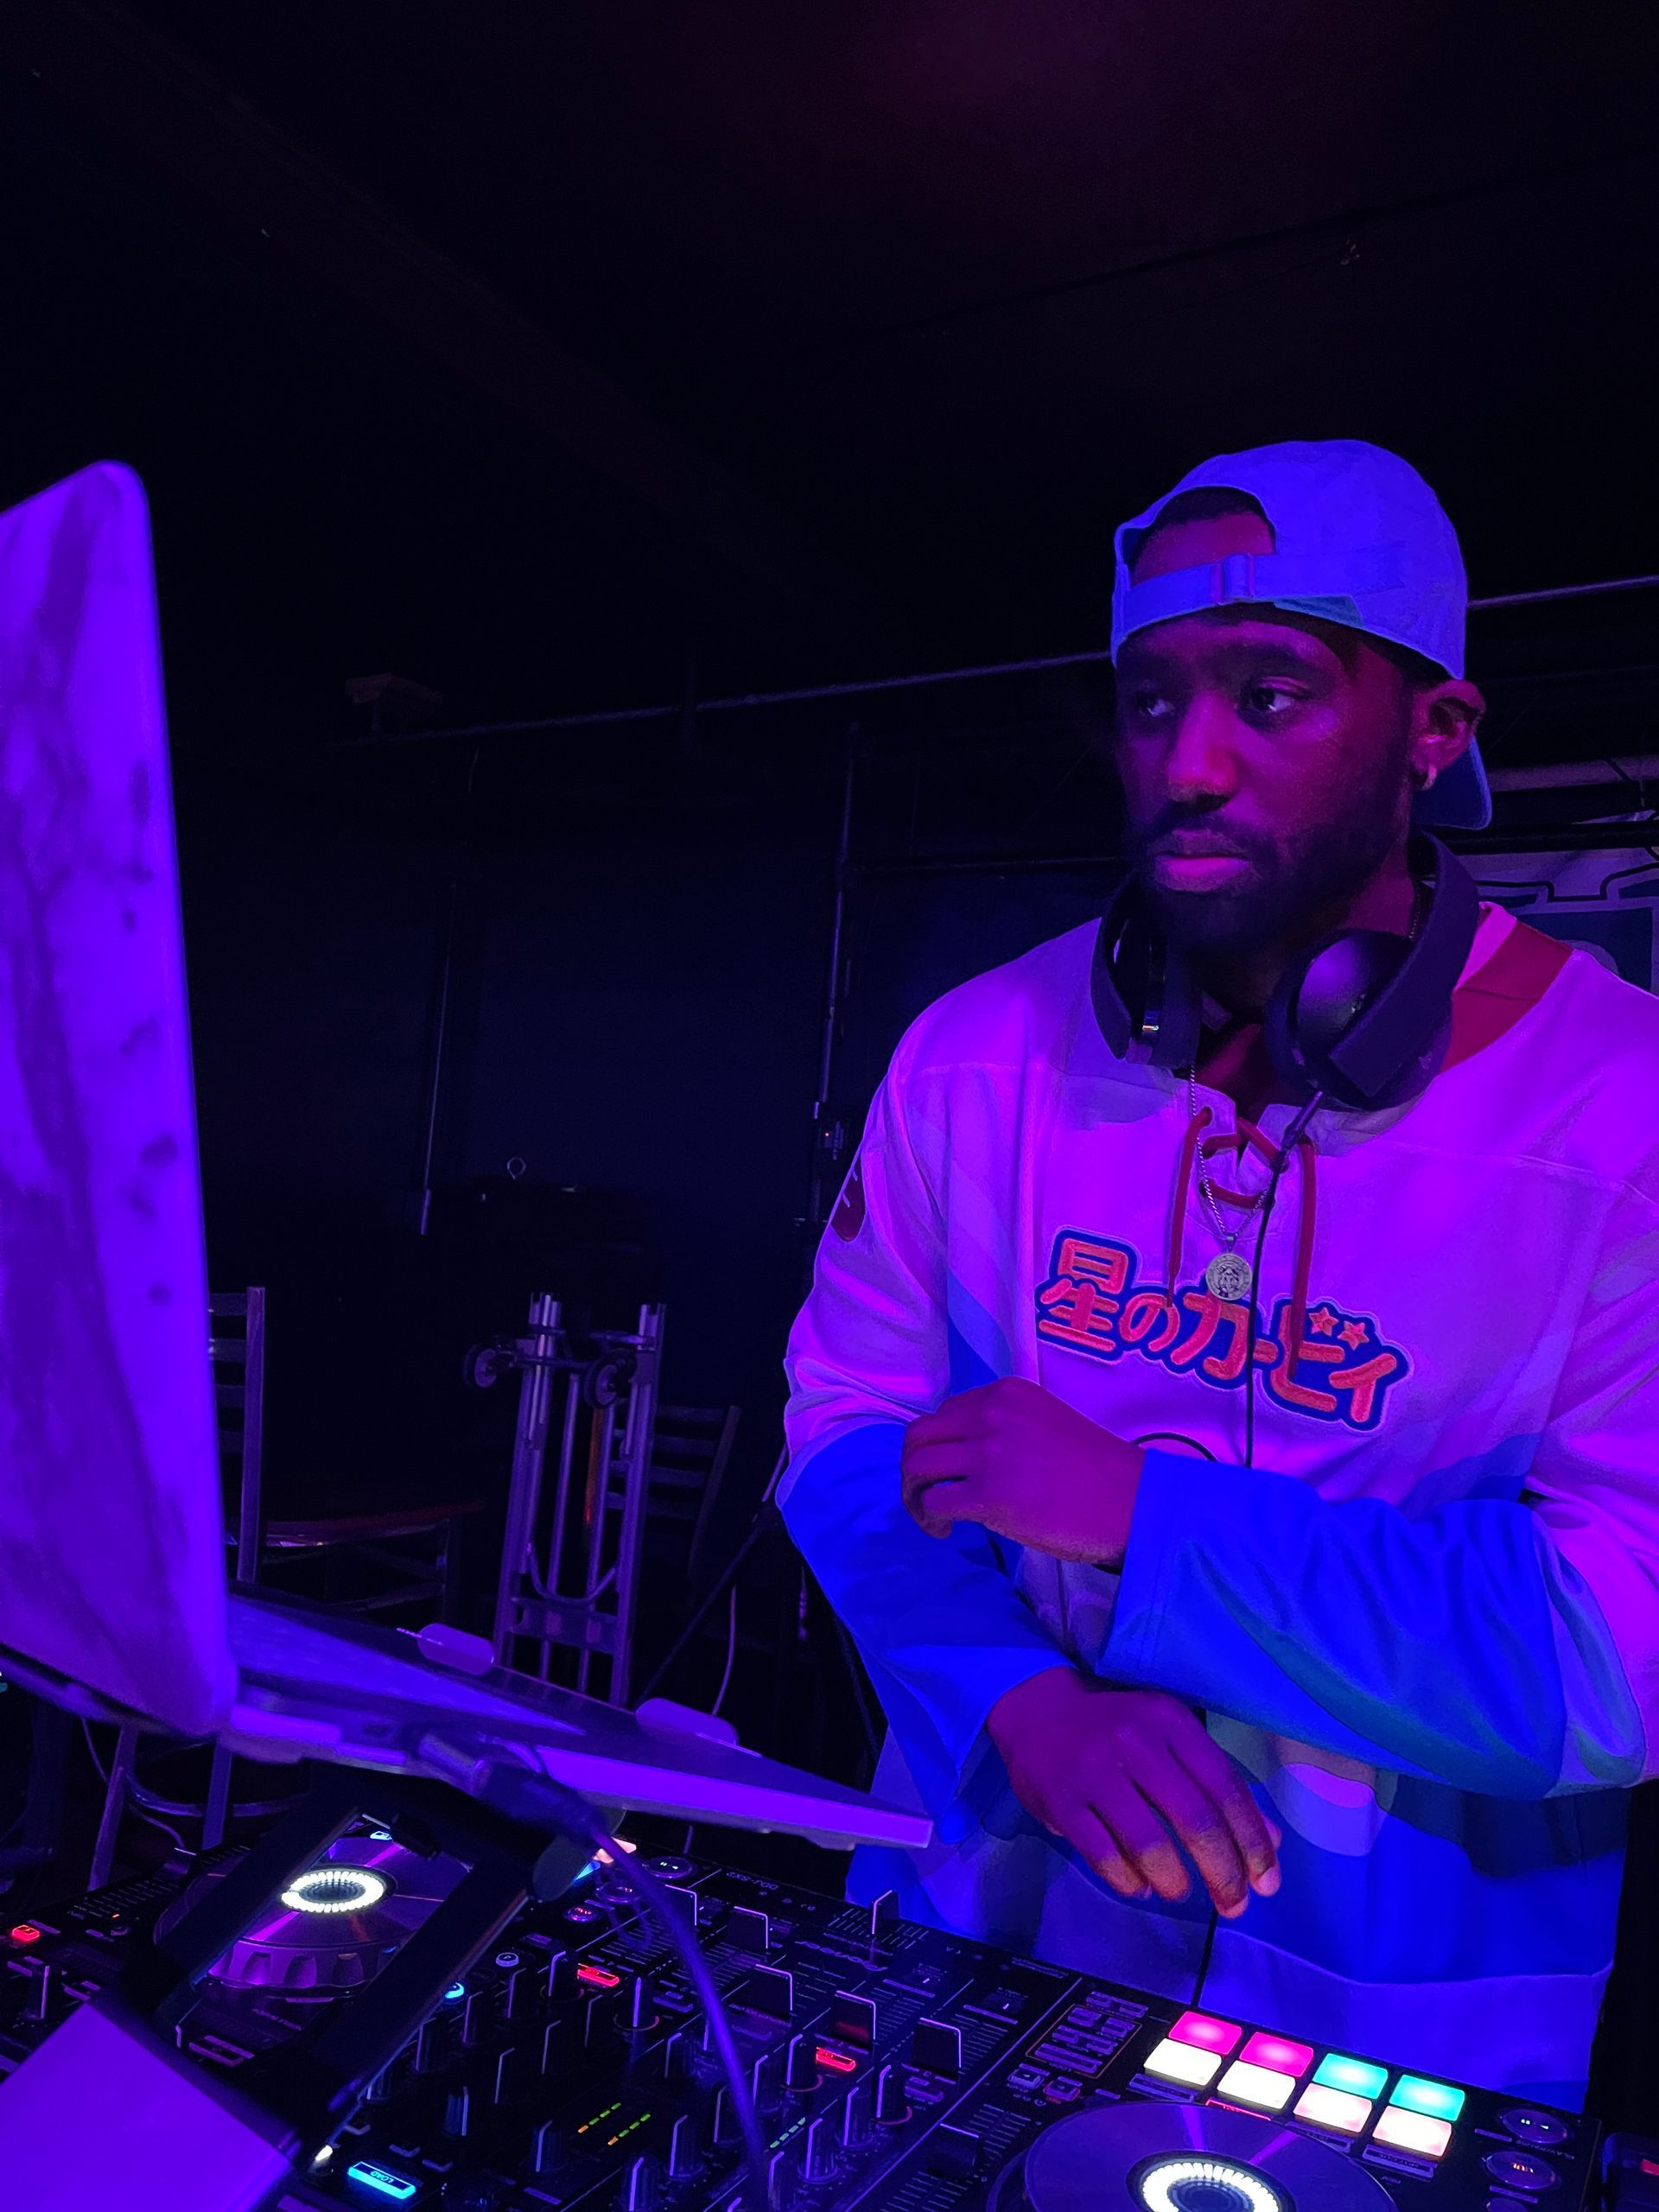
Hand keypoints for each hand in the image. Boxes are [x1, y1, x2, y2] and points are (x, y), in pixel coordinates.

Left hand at [902, 1377, 1142, 1563]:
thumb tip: (965, 1455)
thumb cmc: (1095, 1473)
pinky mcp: (988, 1495)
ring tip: (933, 1517)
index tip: (951, 1471)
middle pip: (919, 1436)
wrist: (1131, 1502)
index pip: (945, 1413)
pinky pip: (935, 1501)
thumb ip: (1004, 1428)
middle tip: (926, 1495)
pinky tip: (946, 1530)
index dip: (940, 1446)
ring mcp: (988, 1453)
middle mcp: (991, 1415)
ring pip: (918, 1468)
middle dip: (914, 1468)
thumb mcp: (1045, 1423)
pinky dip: (930, 1518)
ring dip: (915, 1495)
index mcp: (1005, 1394)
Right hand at [986, 1669, 1280, 1917]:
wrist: (1036, 1709)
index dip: (1252, 1840)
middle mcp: (1135, 1741)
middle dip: (1223, 1873)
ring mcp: (1093, 1772)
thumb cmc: (1117, 1728)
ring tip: (1180, 1891)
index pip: (1225, 1788)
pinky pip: (1103, 1856)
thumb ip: (1217, 1785)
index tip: (1266, 1882)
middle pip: (1195, 1821)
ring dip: (1174, 1882)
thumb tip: (1270, 1843)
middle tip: (1233, 1905)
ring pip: (1149, 1845)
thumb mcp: (1170, 1740)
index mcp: (1170, 1722)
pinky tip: (1140, 1886)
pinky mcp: (1060, 1801)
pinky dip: (1128, 1881)